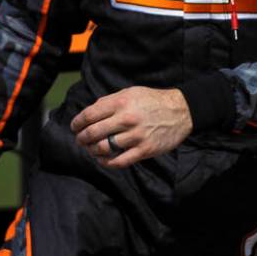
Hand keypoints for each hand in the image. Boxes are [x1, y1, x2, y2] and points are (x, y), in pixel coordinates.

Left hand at [70, 87, 192, 168]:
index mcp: (122, 102)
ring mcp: (136, 136)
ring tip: (92, 149)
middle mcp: (127, 119)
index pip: (89, 115)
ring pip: (104, 148)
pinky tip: (103, 160)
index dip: (77, 123)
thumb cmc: (153, 101)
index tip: (75, 127)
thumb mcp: (131, 92)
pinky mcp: (145, 150)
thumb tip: (89, 113)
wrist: (181, 111)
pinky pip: (119, 161)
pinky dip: (106, 163)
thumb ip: (110, 101)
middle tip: (81, 140)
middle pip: (93, 133)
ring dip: (92, 151)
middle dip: (82, 138)